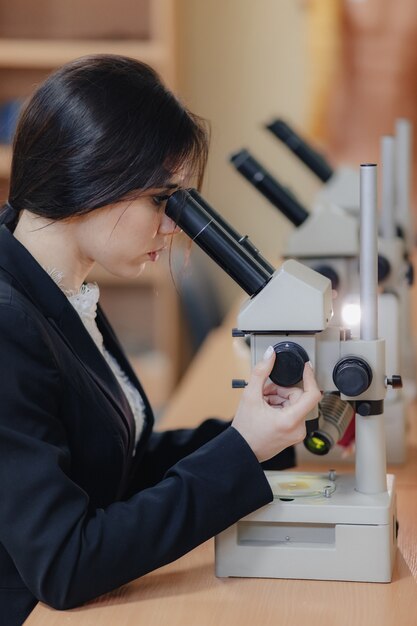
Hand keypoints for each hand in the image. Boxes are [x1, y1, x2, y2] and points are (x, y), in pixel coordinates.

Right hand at [231, 346, 321, 462]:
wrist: (241, 450)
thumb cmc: (245, 430)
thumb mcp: (250, 395)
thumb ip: (261, 372)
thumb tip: (270, 355)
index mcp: (291, 420)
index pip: (312, 394)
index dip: (310, 377)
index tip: (306, 368)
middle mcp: (298, 429)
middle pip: (298, 397)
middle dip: (281, 391)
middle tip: (264, 393)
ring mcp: (297, 433)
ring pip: (294, 404)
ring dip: (279, 399)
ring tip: (263, 404)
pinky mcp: (294, 435)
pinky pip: (292, 413)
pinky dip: (280, 407)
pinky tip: (267, 410)